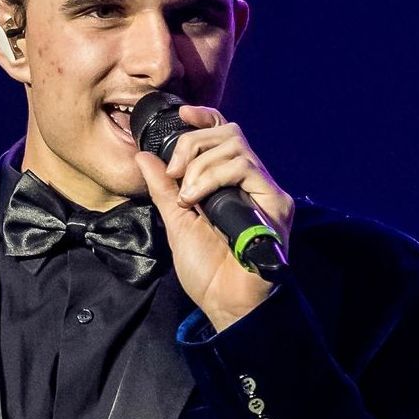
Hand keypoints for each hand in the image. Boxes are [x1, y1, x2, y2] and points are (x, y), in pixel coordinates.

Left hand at [133, 105, 294, 331]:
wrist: (224, 303)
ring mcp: (265, 192)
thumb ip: (164, 189)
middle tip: (175, 175)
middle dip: (193, 145)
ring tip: (187, 196)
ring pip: (235, 146)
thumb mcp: (176, 222)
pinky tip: (199, 200)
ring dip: (201, 165)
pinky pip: (245, 167)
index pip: (223, 134)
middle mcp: (251, 183)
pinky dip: (215, 176)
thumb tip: (144, 156)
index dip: (203, 119)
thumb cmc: (207, 272)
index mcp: (230, 184)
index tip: (181, 116)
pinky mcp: (275, 203)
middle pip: (228, 132)